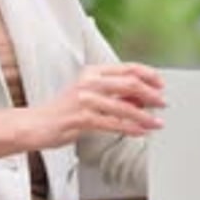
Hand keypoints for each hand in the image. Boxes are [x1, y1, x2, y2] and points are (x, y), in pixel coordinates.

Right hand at [29, 63, 164, 148]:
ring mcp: (84, 99)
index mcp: (92, 72)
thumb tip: (142, 99)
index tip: (161, 85)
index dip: (148, 75)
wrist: (36, 125)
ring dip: (145, 116)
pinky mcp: (81, 118)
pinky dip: (130, 128)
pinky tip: (140, 132)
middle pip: (129, 82)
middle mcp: (89, 82)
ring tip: (156, 123)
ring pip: (124, 106)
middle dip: (151, 94)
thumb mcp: (89, 97)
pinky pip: (113, 123)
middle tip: (163, 103)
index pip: (127, 68)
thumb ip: (114, 95)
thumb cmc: (63, 112)